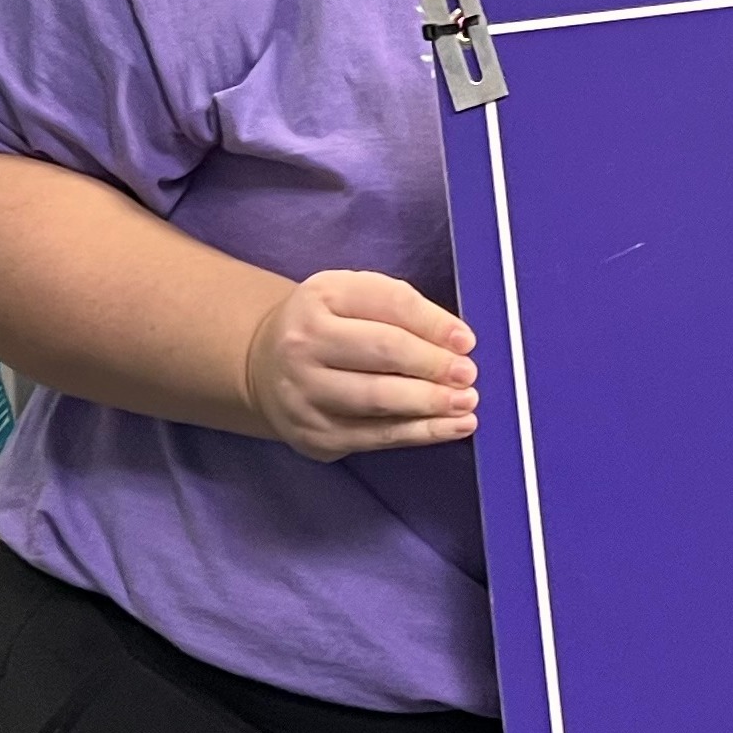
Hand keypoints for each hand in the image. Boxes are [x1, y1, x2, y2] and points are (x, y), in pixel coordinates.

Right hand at [243, 269, 476, 460]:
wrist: (264, 366)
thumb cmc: (328, 326)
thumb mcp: (353, 297)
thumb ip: (401, 309)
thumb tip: (456, 341)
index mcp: (321, 296)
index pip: (389, 303)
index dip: (433, 323)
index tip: (466, 341)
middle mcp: (304, 343)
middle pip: (383, 351)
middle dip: (433, 364)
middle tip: (468, 374)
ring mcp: (305, 392)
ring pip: (379, 399)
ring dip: (430, 403)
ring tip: (467, 402)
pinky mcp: (315, 434)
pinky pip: (376, 436)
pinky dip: (420, 433)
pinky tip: (450, 428)